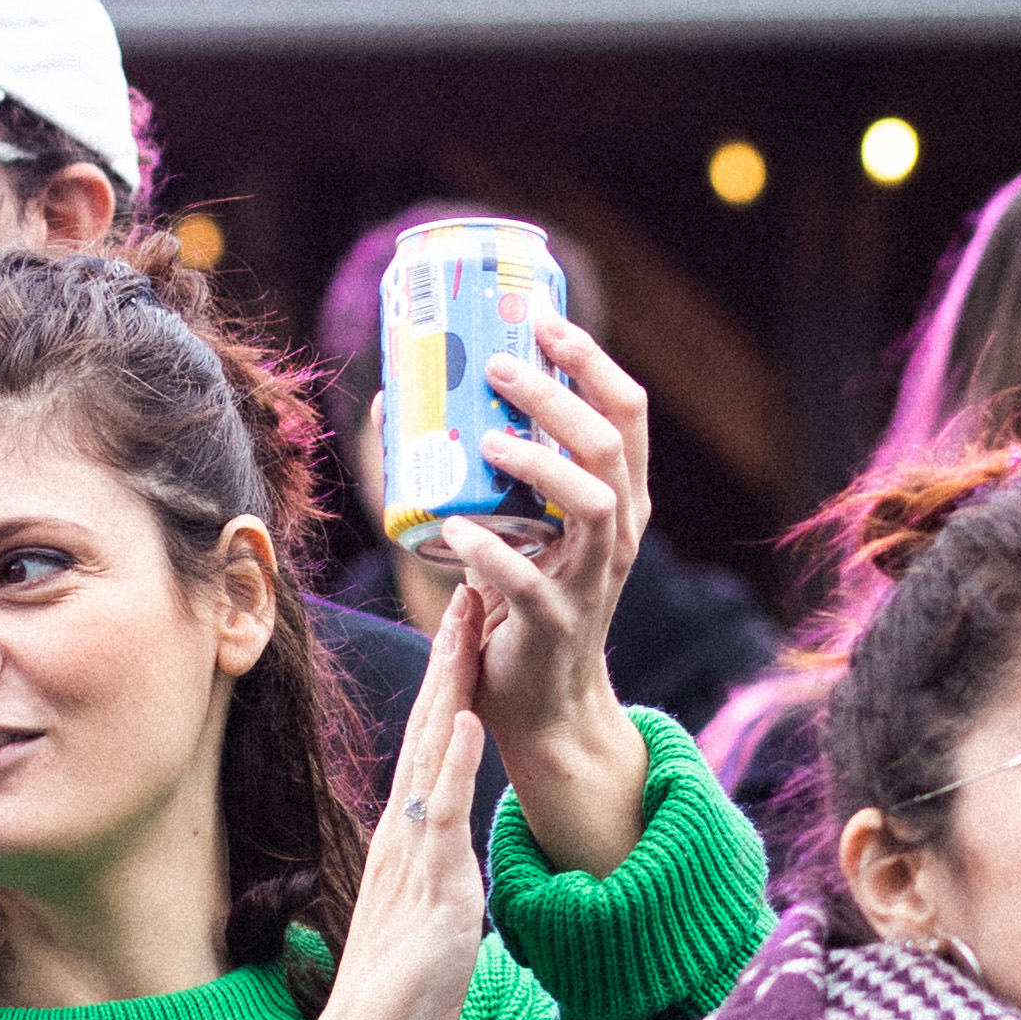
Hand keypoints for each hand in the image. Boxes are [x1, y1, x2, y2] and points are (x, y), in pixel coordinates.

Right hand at [286, 619, 496, 1019]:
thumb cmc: (401, 989)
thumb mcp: (431, 907)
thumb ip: (436, 862)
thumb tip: (445, 833)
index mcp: (412, 833)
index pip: (436, 736)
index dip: (454, 675)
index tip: (470, 615)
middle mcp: (409, 831)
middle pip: (433, 723)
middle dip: (454, 652)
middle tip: (470, 581)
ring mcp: (416, 856)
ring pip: (436, 751)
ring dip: (455, 683)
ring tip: (471, 620)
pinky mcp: (431, 888)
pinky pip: (443, 815)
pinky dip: (456, 763)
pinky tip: (470, 718)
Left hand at [450, 312, 658, 872]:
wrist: (545, 702)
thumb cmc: (523, 600)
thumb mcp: (522, 528)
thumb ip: (476, 472)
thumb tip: (391, 401)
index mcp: (620, 498)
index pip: (629, 412)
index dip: (591, 359)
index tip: (541, 317)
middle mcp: (621, 532)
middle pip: (612, 446)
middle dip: (559, 397)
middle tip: (498, 368)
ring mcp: (595, 579)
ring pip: (595, 505)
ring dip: (541, 464)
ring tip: (487, 442)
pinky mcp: (557, 624)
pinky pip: (531, 584)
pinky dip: (492, 554)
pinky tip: (454, 530)